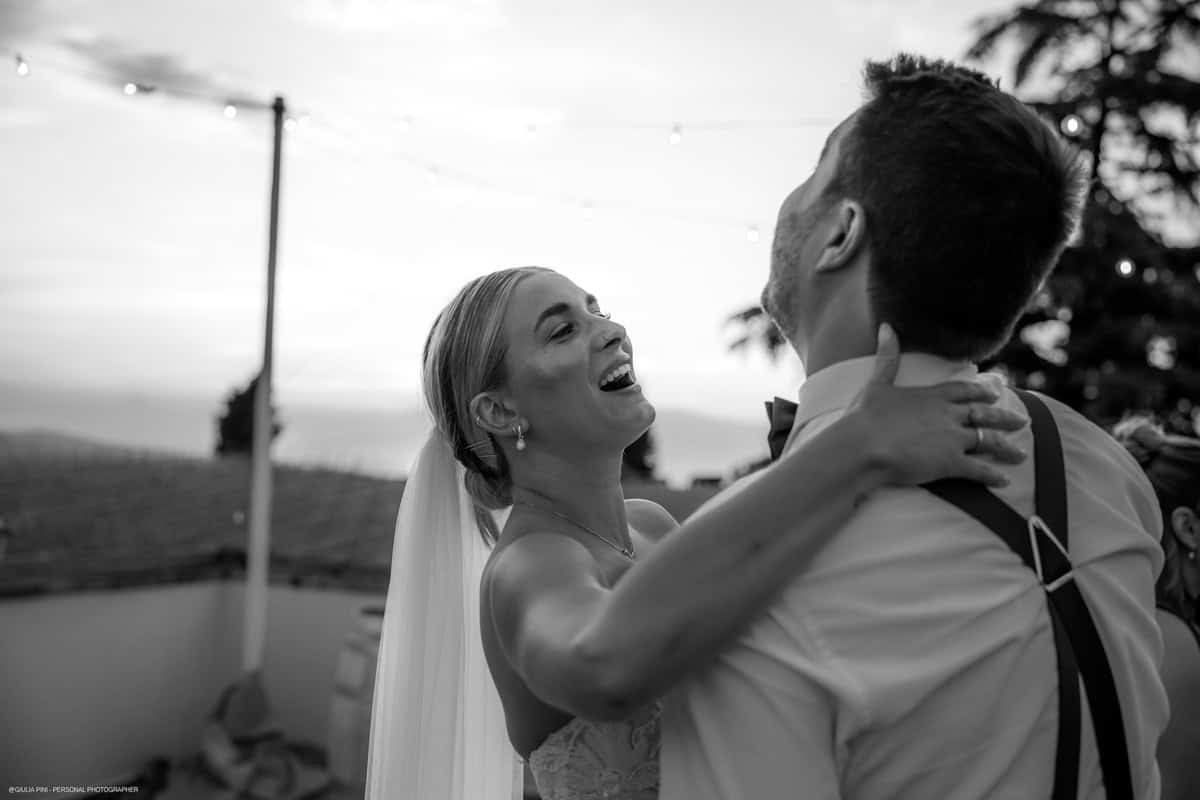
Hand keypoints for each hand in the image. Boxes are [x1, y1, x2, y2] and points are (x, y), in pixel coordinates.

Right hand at [844, 323, 1027, 487]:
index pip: (964, 390)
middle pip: (984, 414)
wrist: (864, 445)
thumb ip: (887, 357)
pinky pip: (978, 470)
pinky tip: (1004, 482)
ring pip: (988, 441)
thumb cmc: (865, 416)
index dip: (981, 392)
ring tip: (1021, 454)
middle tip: (1022, 421)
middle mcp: (949, 415)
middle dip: (1004, 418)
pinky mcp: (951, 463)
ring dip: (1006, 448)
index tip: (996, 392)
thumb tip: (887, 326)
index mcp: (933, 395)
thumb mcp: (877, 383)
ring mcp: (953, 439)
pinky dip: (992, 476)